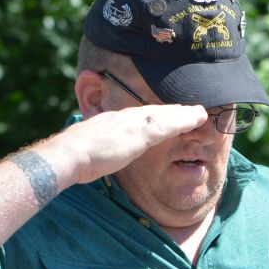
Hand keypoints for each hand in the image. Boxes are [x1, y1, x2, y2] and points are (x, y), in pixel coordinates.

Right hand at [50, 104, 209, 185]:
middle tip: (191, 111)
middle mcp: (123, 117)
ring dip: (183, 114)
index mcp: (111, 121)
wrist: (68, 154)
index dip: (155, 115)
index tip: (168, 115)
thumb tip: (94, 157)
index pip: (137, 116)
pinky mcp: (139, 134)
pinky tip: (195, 119)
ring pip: (163, 115)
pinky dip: (182, 121)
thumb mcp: (88, 150)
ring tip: (200, 113)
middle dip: (172, 112)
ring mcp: (131, 124)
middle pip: (153, 112)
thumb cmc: (72, 157)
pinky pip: (165, 125)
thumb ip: (97, 149)